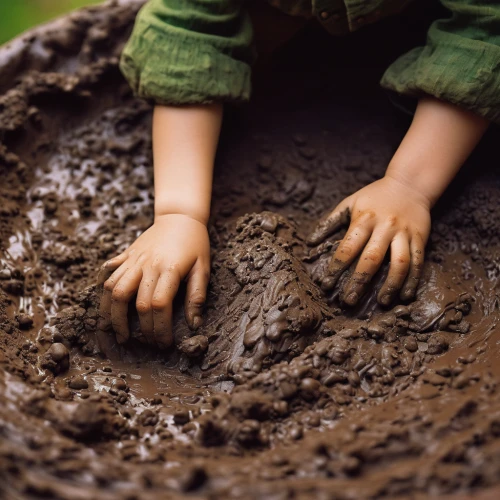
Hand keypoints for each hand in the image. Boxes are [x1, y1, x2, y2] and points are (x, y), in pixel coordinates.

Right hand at [98, 214, 209, 348]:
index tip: (164, 343)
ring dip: (112, 315)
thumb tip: (194, 324)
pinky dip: (104, 292)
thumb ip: (197, 296)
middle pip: (134, 302)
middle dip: (139, 329)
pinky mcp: (125, 255)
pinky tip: (107, 306)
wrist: (179, 216)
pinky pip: (108, 274)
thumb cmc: (195, 244)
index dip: (159, 328)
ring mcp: (133, 259)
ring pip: (114, 290)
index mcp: (168, 269)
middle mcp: (146, 265)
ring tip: (117, 333)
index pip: (159, 305)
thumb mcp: (203, 268)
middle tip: (145, 344)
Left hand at [307, 175, 430, 305]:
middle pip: (372, 258)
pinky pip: (417, 262)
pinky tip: (405, 295)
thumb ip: (330, 222)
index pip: (348, 247)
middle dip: (359, 282)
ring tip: (382, 302)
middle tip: (349, 301)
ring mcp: (404, 233)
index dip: (336, 267)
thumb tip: (311, 242)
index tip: (327, 285)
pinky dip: (412, 280)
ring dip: (391, 284)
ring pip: (399, 262)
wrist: (410, 183)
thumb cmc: (374, 196)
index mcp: (364, 219)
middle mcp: (385, 227)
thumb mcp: (349, 202)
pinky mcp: (420, 238)